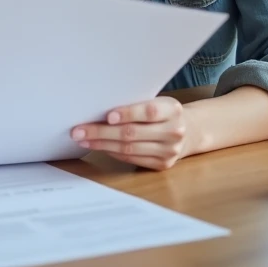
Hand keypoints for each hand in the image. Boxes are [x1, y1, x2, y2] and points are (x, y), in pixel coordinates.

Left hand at [71, 96, 187, 170]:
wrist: (188, 131)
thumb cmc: (162, 112)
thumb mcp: (157, 101)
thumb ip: (136, 104)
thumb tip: (99, 107)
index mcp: (173, 110)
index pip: (149, 112)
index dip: (128, 113)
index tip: (107, 116)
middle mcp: (174, 131)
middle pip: (133, 133)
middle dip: (102, 132)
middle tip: (79, 130)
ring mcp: (169, 151)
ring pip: (129, 149)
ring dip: (102, 144)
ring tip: (83, 139)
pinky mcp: (161, 165)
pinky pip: (131, 159)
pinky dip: (112, 152)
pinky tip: (98, 147)